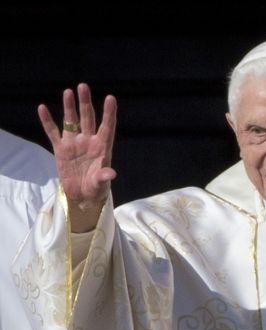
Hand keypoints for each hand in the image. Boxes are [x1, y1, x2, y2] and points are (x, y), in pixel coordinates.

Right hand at [38, 83, 116, 230]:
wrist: (82, 196)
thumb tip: (111, 173)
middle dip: (85, 103)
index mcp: (102, 147)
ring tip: (68, 92)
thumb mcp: (101, 184)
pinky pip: (53, 132)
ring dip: (70, 107)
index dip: (109, 113)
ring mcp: (74, 144)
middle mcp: (89, 141)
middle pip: (88, 118)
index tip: (111, 98)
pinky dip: (48, 121)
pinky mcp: (61, 149)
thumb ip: (104, 176)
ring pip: (71, 121)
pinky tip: (42, 108)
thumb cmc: (96, 188)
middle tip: (83, 86)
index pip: (107, 126)